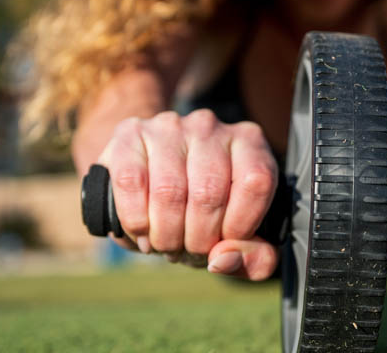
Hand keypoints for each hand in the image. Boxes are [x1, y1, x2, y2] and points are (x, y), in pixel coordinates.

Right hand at [95, 109, 279, 280]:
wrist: (152, 177)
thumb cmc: (205, 212)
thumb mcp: (241, 236)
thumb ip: (254, 258)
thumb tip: (223, 260)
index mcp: (248, 143)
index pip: (256, 183)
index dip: (240, 226)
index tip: (224, 244)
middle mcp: (210, 127)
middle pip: (209, 193)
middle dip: (197, 240)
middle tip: (189, 252)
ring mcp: (169, 126)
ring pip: (169, 191)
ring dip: (166, 235)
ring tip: (166, 245)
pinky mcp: (130, 133)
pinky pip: (132, 183)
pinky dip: (136, 221)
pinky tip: (143, 233)